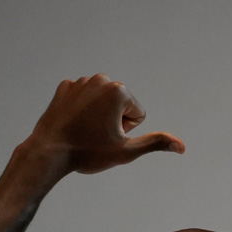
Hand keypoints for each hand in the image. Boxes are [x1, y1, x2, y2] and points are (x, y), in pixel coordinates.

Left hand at [26, 74, 184, 174]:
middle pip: (121, 105)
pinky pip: (84, 100)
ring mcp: (80, 82)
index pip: (139, 114)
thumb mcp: (127, 151)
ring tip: (83, 130)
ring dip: (98, 116)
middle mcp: (100, 80)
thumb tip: (182, 147)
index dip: (127, 131)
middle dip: (113, 121)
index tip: (109, 136)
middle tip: (95, 135)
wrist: (49, 152)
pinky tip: (72, 123)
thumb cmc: (89, 152)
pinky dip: (80, 111)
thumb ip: (156, 143)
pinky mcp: (65, 87)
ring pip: (102, 103)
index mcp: (119, 91)